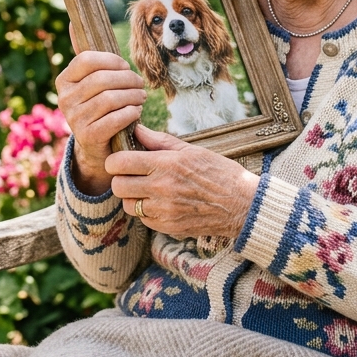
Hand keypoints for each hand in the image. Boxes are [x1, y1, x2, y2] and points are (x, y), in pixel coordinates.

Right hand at [55, 51, 146, 195]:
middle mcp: (64, 99)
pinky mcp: (88, 136)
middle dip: (128, 79)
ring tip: (141, 97)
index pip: (87, 60)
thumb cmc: (98, 107)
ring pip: (110, 98)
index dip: (111, 61)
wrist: (96, 147)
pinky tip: (136, 112)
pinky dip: (131, 113)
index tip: (125, 67)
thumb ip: (86, 56)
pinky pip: (115, 118)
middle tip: (140, 84)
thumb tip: (73, 22)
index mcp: (63, 80)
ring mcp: (74, 119)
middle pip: (102, 79)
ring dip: (133, 96)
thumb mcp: (90, 81)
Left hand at [105, 125, 259, 240]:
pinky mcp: (167, 227)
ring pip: (128, 205)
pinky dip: (146, 211)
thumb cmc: (219, 173)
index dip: (115, 160)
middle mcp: (161, 188)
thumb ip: (159, 141)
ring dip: (132, 197)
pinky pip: (143, 219)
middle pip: (118, 185)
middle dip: (120, 179)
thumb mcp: (191, 150)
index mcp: (166, 164)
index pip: (120, 162)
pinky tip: (160, 203)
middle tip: (132, 175)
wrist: (241, 205)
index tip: (120, 160)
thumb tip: (137, 129)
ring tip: (146, 190)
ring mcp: (163, 210)